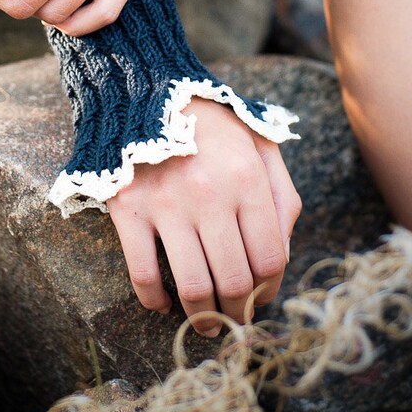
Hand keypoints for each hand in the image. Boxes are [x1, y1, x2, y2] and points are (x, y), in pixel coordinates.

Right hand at [108, 99, 301, 334]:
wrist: (144, 88)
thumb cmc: (211, 122)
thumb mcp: (261, 144)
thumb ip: (282, 197)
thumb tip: (279, 255)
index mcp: (247, 178)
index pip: (269, 259)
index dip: (268, 290)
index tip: (259, 298)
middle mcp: (211, 194)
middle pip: (234, 281)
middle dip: (238, 312)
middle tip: (234, 319)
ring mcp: (167, 204)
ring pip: (194, 287)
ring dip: (203, 318)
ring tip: (205, 323)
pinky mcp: (128, 210)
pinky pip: (143, 274)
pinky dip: (155, 301)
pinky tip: (163, 303)